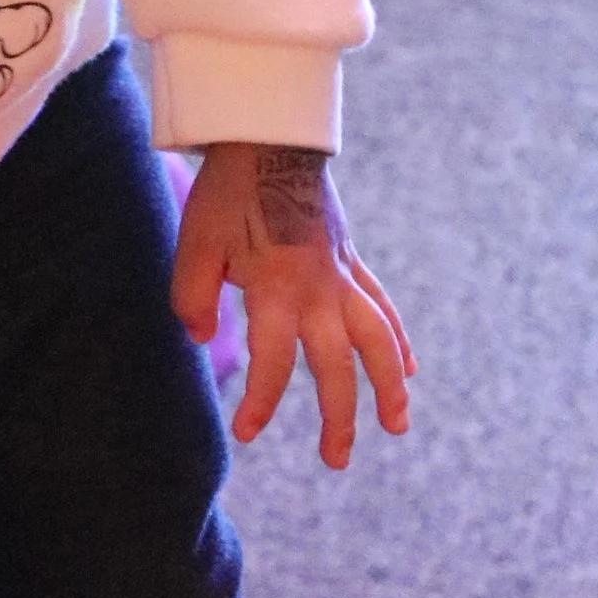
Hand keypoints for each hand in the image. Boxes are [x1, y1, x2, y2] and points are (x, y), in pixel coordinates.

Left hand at [173, 142, 412, 467]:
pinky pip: (382, 308)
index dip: (260, 401)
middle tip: (335, 460)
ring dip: (388, 385)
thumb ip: (191, 295)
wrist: (271, 138)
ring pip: (377, 340)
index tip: (246, 432)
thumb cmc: (227, 193)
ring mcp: (342, 276)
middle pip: (337, 365)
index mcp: (278, 288)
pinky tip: (405, 369)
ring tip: (397, 426)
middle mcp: (319, 289)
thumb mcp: (194, 243)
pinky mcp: (351, 261)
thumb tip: (200, 337)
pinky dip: (396, 340)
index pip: (273, 361)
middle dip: (339, 417)